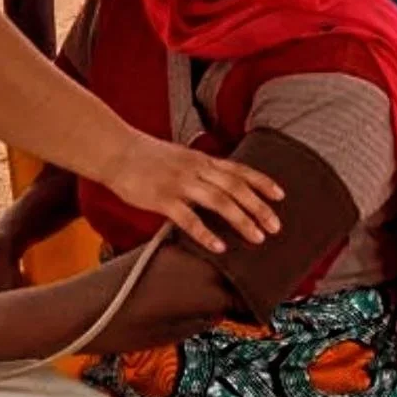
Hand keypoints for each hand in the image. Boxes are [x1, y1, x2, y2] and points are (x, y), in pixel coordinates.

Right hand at [93, 132, 282, 254]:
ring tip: (257, 237)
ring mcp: (180, 183)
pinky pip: (189, 218)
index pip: (239, 169)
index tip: (280, 195)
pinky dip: (206, 233)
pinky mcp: (162, 199)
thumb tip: (218, 182)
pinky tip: (219, 246)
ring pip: (219, 201)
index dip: (261, 182)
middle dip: (259, 207)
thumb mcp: (179, 156)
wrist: (115, 151)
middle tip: (276, 226)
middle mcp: (195, 169)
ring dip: (241, 220)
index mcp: (201, 160)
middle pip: (235, 188)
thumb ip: (199, 168)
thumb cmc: (145, 156)